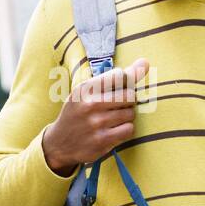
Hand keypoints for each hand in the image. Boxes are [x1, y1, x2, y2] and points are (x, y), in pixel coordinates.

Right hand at [43, 58, 149, 175]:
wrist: (59, 143)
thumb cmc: (79, 111)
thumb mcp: (88, 91)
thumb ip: (117, 76)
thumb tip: (145, 62)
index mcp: (86, 88)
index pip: (120, 75)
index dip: (125, 82)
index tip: (117, 88)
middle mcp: (90, 104)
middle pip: (130, 95)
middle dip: (128, 100)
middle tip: (118, 105)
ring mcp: (96, 123)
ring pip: (131, 114)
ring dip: (127, 116)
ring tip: (113, 118)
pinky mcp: (102, 140)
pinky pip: (129, 129)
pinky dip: (126, 129)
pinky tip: (114, 130)